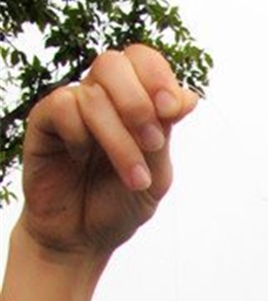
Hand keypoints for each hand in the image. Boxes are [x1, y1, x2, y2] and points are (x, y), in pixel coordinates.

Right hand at [19, 44, 197, 259]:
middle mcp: (100, 97)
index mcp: (132, 102)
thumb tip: (189, 96)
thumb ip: (166, 135)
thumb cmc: (120, 205)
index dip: (158, 76)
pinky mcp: (44, 122)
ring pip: (93, 94)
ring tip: (134, 178)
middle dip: (139, 103)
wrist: (83, 239)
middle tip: (153, 143)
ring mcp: (70, 107)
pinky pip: (62, 106)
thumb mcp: (156, 175)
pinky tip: (81, 160)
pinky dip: (79, 134)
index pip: (142, 60)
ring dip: (120, 140)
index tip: (171, 111)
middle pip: (114, 63)